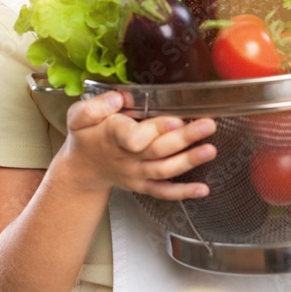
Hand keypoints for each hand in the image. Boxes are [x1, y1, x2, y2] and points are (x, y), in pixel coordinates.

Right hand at [62, 90, 216, 199]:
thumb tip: (117, 99)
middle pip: (158, 149)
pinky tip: (203, 189)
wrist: (83, 169)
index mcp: (112, 136)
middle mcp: (128, 158)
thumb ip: (94, 107)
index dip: (154, 129)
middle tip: (208, 126)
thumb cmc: (87, 137)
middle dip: (185, 138)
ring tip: (211, 150)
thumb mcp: (79, 117)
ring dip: (190, 161)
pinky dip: (183, 192)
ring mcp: (138, 174)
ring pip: (165, 169)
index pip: (133, 136)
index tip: (174, 120)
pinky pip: (164, 192)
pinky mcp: (144, 185)